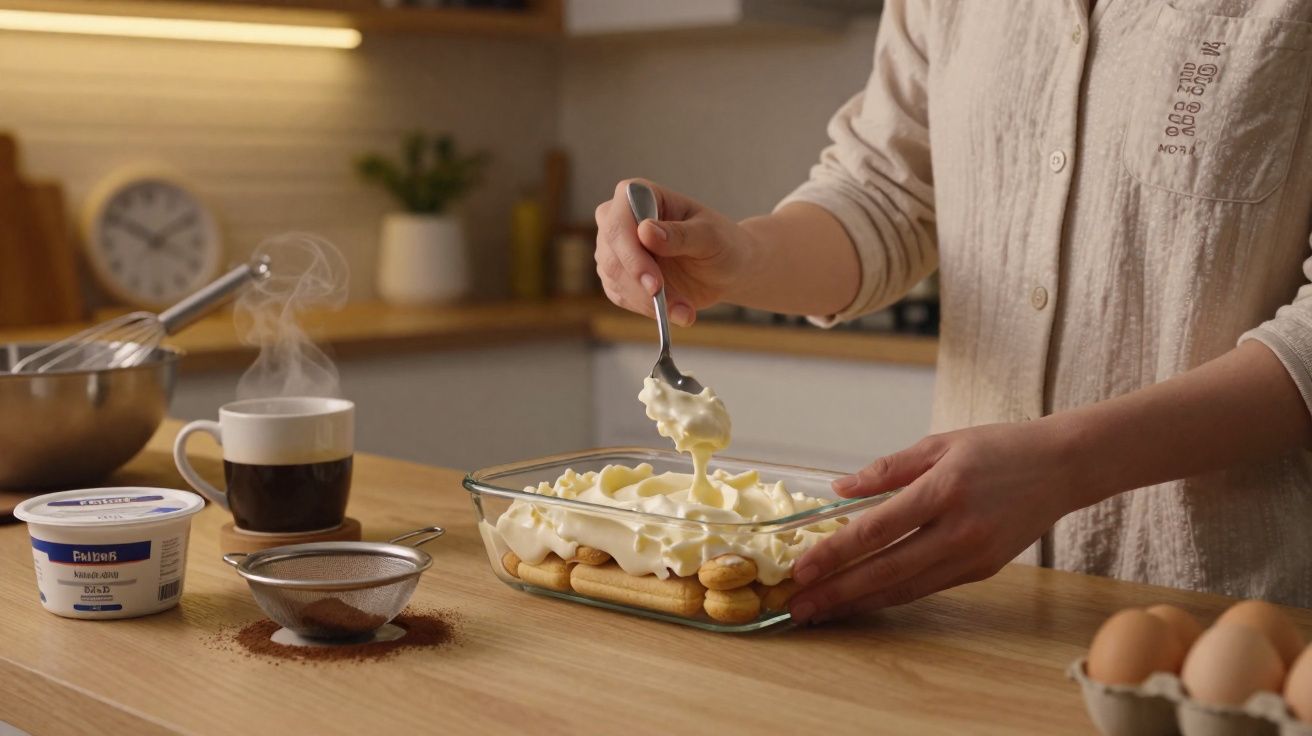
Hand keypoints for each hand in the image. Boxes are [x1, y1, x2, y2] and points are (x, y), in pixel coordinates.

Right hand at [593, 179, 755, 325]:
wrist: (725, 270)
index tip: (655, 284)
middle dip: (640, 285)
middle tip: (672, 306)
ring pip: (614, 279)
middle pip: (610, 253)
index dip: (632, 254)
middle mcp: (620, 218)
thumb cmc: (721, 243)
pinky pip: (621, 296)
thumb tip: (645, 231)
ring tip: (686, 311)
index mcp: (640, 194)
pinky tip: (677, 312)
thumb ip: (680, 234)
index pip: (618, 222)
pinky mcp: (619, 275)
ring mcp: (616, 248)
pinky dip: (648, 309)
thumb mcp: (710, 236)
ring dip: (649, 302)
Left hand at [788, 420, 1085, 622]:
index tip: (801, 568)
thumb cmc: (997, 449)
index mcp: (944, 490)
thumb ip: (887, 469)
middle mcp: (959, 529)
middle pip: (886, 569)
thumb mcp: (940, 443)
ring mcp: (973, 555)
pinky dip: (889, 596)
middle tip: (798, 606)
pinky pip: (926, 587)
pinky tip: (861, 600)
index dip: (835, 552)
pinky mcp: (981, 571)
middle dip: (837, 591)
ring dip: (858, 602)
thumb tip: (838, 490)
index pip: (878, 529)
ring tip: (821, 611)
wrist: (1062, 468)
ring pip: (905, 587)